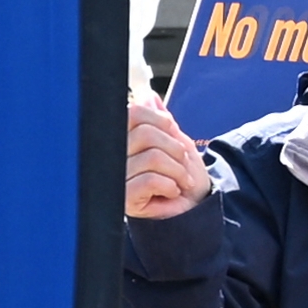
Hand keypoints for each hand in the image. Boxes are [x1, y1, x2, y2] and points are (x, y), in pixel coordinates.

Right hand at [126, 92, 209, 220]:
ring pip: (151, 157)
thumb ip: (161, 121)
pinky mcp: (124, 198)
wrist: (192, 209)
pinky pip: (150, 180)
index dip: (160, 120)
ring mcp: (117, 178)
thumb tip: (149, 98)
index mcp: (124, 139)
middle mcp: (115, 156)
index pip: (133, 113)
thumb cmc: (182, 177)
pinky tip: (171, 193)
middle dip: (174, 147)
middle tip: (182, 162)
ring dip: (176, 170)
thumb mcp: (176, 142)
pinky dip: (170, 185)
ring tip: (180, 180)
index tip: (173, 131)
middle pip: (144, 133)